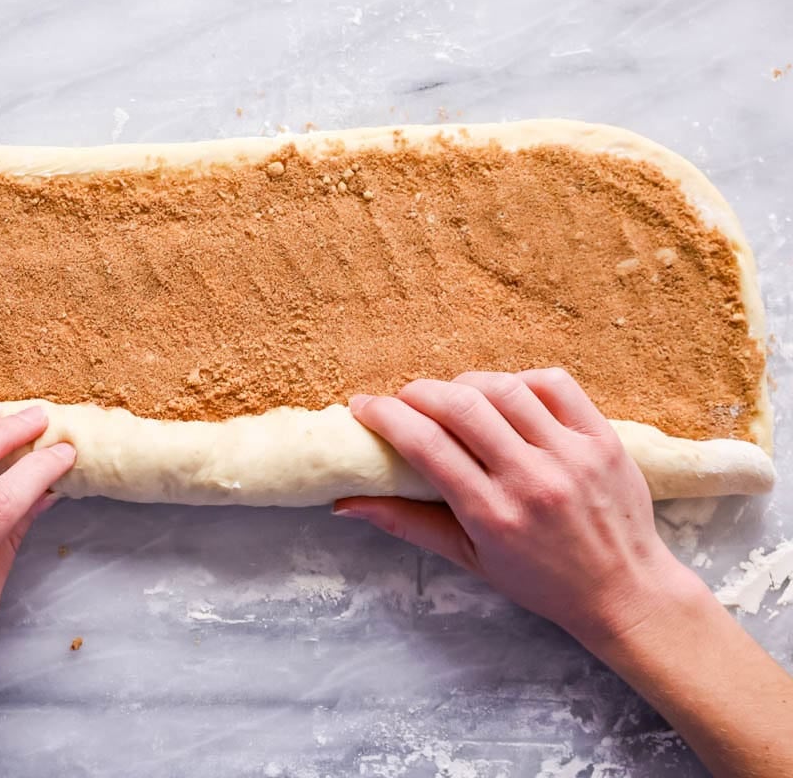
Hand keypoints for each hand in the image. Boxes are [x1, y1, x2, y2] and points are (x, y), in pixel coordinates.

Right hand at [335, 368, 701, 648]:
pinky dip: (520, 378)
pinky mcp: (602, 438)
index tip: (363, 407)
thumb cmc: (540, 580)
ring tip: (452, 395)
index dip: (385, 416)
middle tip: (404, 399)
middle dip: (419, 391)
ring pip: (505, 387)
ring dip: (465, 382)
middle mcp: (531, 479)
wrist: (625, 590)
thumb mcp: (468, 558)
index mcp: (492, 513)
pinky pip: (554, 384)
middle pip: (461, 406)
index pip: (426, 445)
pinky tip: (505, 393)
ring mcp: (571, 455)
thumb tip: (345, 504)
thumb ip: (407, 523)